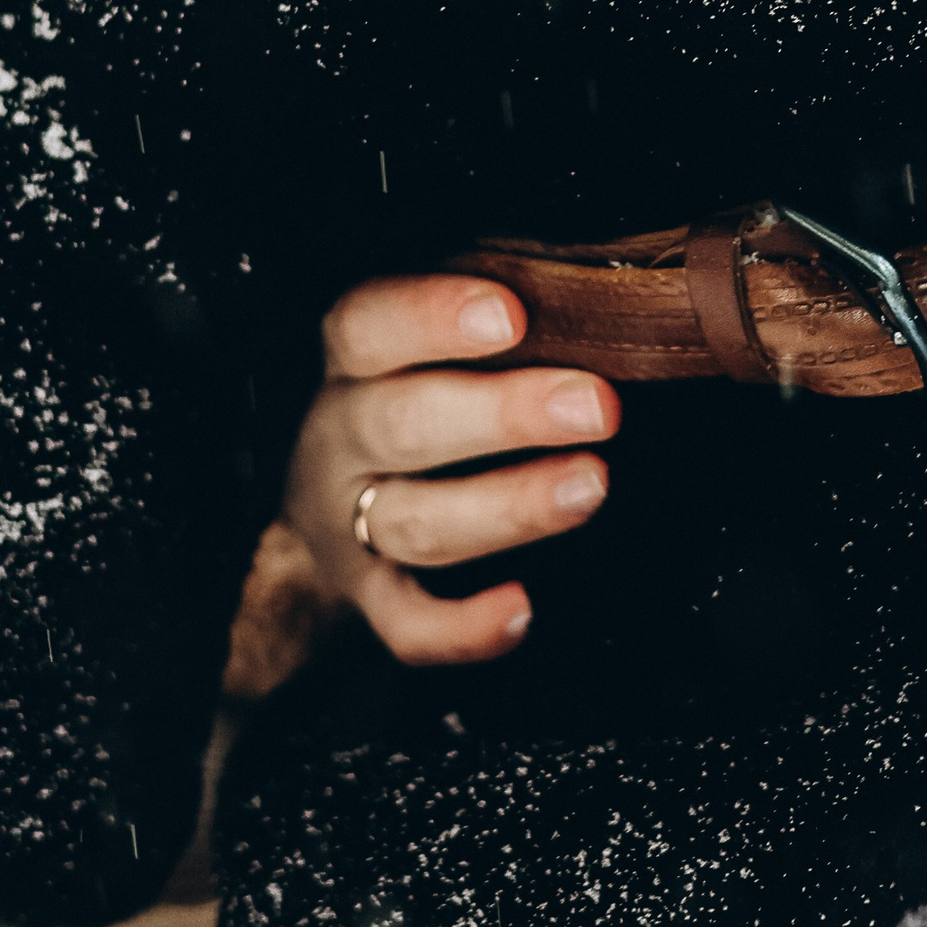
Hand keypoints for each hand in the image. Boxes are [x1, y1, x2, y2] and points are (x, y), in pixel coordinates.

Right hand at [286, 273, 620, 666]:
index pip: (371, 324)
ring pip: (418, 523)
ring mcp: (348, 522)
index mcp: (351, 358)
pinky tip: (521, 610)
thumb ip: (497, 313)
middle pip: (404, 425)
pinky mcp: (368, 594)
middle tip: (596, 406)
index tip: (511, 314)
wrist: (327, 488)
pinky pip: (406, 625)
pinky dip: (461, 628)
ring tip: (591, 485)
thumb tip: (598, 298)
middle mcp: (340, 438)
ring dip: (510, 507)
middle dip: (505, 416)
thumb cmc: (414, 385)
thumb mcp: (434, 333)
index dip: (433, 316)